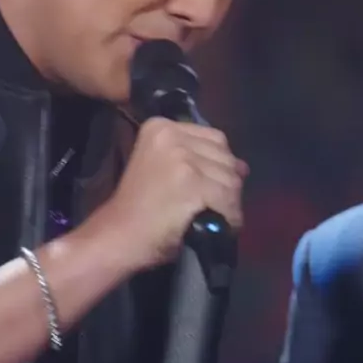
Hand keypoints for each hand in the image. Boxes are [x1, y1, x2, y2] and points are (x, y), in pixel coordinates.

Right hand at [100, 117, 247, 270]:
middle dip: (225, 183)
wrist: (119, 235)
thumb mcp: (164, 168)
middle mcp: (172, 135)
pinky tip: (217, 226)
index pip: (215, 138)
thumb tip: (243, 167)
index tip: (208, 185)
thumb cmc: (139, 207)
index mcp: (161, 126)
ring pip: (231, 180)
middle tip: (211, 205)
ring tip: (213, 217)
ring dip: (229, 203)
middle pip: (225, 157)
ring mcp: (182, 159)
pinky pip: (228, 201)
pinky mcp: (193, 184)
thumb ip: (199, 159)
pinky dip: (230, 218)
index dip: (218, 165)